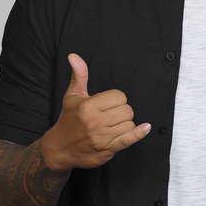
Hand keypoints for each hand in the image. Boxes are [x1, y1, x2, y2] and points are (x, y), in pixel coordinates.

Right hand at [41, 54, 150, 171]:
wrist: (59, 148)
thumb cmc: (69, 119)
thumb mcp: (73, 96)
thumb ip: (79, 75)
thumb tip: (74, 56)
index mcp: (88, 106)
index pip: (119, 96)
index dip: (117, 99)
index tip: (108, 104)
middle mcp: (95, 122)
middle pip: (127, 110)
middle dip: (122, 111)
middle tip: (110, 116)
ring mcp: (101, 137)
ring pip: (129, 124)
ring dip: (125, 124)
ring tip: (112, 126)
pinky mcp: (106, 150)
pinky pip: (128, 139)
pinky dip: (139, 134)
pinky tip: (146, 127)